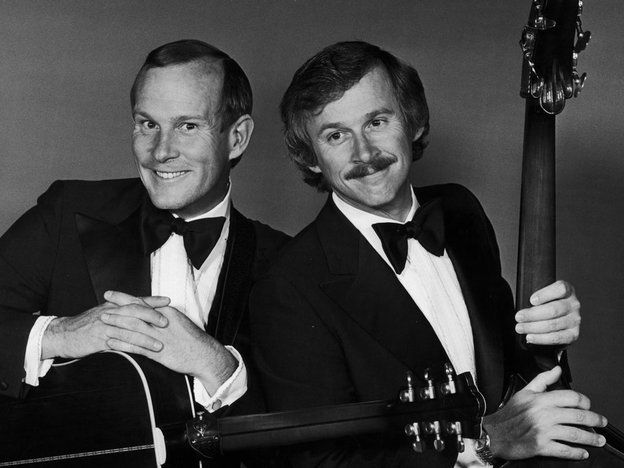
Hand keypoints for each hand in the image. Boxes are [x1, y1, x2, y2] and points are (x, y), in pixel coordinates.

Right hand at [41, 293, 169, 358]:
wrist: (62, 335)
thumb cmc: (85, 326)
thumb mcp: (103, 314)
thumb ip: (119, 313)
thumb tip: (138, 313)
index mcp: (112, 305)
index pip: (136, 300)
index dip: (153, 300)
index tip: (168, 300)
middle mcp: (110, 312)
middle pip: (135, 311)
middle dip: (152, 316)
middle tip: (167, 323)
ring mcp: (105, 325)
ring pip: (129, 328)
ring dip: (146, 337)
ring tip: (160, 344)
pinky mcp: (99, 339)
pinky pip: (119, 343)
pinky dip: (132, 347)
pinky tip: (142, 354)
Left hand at [101, 291, 236, 393]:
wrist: (203, 354)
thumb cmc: (191, 339)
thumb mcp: (178, 322)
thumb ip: (163, 316)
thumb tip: (150, 311)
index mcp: (166, 313)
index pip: (141, 302)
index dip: (124, 297)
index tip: (110, 294)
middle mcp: (161, 322)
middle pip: (135, 313)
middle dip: (116, 309)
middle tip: (101, 308)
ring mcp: (159, 337)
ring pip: (133, 328)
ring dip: (116, 325)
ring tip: (102, 323)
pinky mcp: (158, 352)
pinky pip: (136, 346)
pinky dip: (122, 344)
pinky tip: (111, 343)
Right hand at [484, 366, 606, 460]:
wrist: (493, 433)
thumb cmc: (509, 414)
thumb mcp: (524, 392)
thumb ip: (543, 380)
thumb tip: (557, 369)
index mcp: (540, 399)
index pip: (571, 397)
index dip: (584, 402)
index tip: (588, 406)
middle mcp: (543, 414)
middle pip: (578, 416)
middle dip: (595, 420)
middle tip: (602, 423)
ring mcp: (543, 431)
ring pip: (574, 434)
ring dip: (591, 438)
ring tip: (598, 440)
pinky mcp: (541, 446)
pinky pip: (564, 450)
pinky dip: (577, 453)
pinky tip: (582, 453)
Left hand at [515, 280, 580, 345]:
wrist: (558, 320)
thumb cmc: (546, 304)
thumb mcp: (543, 296)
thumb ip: (536, 298)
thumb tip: (522, 309)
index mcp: (567, 290)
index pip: (560, 289)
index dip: (545, 294)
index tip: (532, 300)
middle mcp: (573, 304)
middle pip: (553, 309)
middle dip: (532, 314)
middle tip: (518, 317)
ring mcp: (575, 320)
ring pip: (553, 324)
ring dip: (533, 327)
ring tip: (520, 328)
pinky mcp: (573, 334)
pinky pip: (556, 338)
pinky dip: (541, 338)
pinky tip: (530, 337)